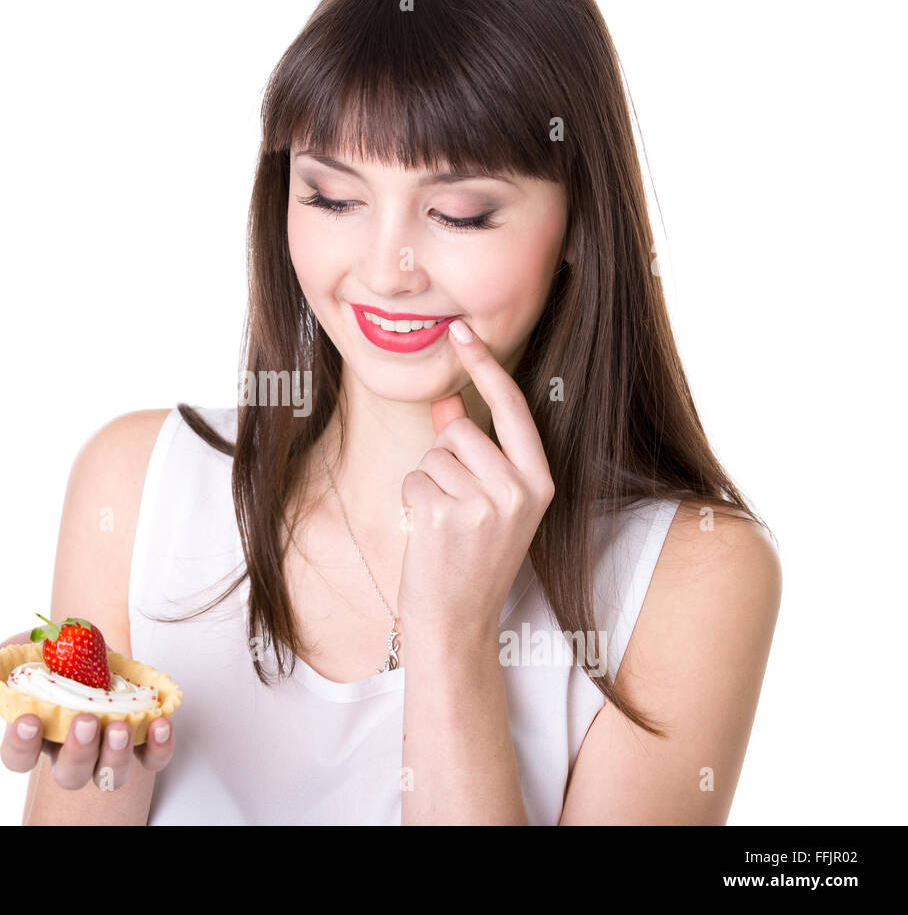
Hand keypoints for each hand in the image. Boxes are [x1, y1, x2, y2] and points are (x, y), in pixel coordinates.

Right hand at [0, 631, 174, 789]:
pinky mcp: (142, 743)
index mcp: (37, 731)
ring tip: (121, 726)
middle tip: (85, 722)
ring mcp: (106, 749)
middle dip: (78, 752)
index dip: (21, 745)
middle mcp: (70, 749)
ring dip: (115, 755)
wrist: (99, 642)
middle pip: (69, 774)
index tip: (28, 719)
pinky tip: (161, 724)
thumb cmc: (55, 654)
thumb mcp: (22, 649)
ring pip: (109, 774)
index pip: (19, 756)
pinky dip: (159, 748)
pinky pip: (152, 760)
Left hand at [397, 319, 554, 633]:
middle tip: (455, 507)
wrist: (457, 623)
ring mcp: (484, 504)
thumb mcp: (488, 502)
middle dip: (445, 456)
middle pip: (462, 430)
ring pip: (435, 453)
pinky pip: (414, 478)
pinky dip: (412, 501)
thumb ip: (473, 450)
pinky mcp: (445, 515)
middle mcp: (519, 490)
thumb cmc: (470, 559)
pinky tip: (428, 534)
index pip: (514, 408)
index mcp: (540, 483)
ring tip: (444, 524)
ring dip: (428, 483)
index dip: (485, 366)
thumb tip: (448, 401)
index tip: (461, 330)